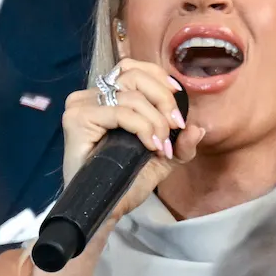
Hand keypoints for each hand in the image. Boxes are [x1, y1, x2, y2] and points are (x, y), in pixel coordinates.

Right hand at [61, 59, 205, 226]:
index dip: (158, 77)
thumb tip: (198, 128)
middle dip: (162, 99)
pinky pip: (120, 112)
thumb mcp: (162, 159)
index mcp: (107, 97)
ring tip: (160, 146)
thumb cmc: (126, 181)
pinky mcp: (77, 119)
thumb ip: (181, 143)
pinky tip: (149, 146)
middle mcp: (91, 96)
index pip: (132, 68)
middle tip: (175, 125)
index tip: (178, 98)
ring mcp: (82, 106)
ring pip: (131, 96)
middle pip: (133, 76)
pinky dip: (142, 127)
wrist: (106, 207)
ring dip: (155, 121)